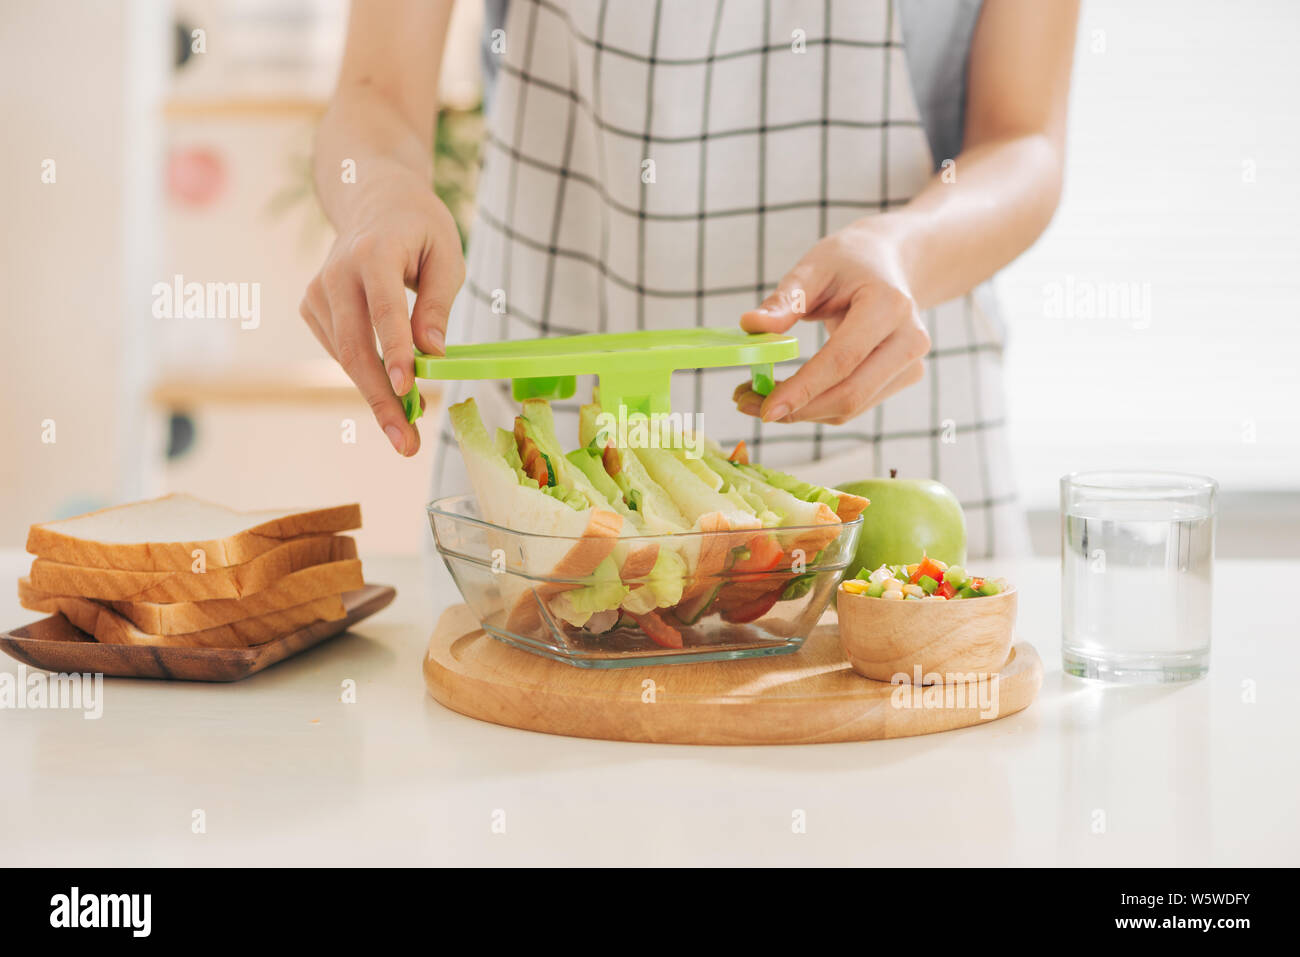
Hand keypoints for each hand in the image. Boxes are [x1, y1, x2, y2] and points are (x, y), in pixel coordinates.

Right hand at [299, 160, 464, 454]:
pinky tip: (389, 396)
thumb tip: (432, 355)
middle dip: (381, 399)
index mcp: (375, 253)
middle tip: (405, 442)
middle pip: (356, 346)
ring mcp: (318, 291)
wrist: (372, 200)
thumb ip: (439, 305)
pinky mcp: (311, 307)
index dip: (395, 351)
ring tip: (405, 434)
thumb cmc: (419, 228)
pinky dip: (365, 378)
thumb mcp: (447, 255)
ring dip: (375, 399)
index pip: (386, 309)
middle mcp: (337, 272)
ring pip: (346, 357)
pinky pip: (341, 352)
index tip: (407, 389)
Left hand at [735, 219, 929, 424]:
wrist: (890, 264)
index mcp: (889, 305)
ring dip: (801, 412)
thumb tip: (751, 325)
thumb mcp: (814, 268)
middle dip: (796, 409)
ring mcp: (910, 364)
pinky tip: (787, 395)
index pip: (843, 359)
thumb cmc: (849, 262)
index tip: (764, 408)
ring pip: (850, 408)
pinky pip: (853, 405)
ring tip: (755, 397)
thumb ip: (784, 300)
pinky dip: (815, 407)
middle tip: (746, 403)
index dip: (803, 389)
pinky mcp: (902, 380)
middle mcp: (909, 340)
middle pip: (850, 394)